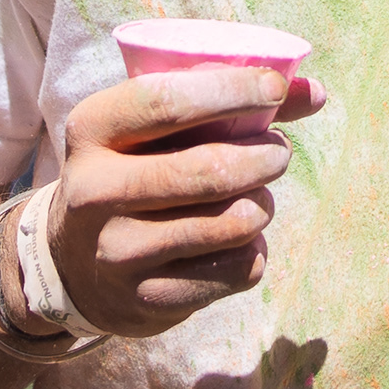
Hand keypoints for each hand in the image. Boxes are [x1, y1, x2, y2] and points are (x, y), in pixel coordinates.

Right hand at [41, 65, 329, 336]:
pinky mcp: (145, 301)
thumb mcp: (154, 129)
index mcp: (90, 129)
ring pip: (232, 224)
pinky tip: (239, 240)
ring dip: (263, 205)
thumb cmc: (134, 170)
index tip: (275, 87)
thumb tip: (314, 93)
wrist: (74, 264)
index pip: (167, 101)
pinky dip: (254, 250)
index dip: (232, 90)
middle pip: (209, 170)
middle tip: (279, 152)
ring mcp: (118, 252)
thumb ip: (228, 103)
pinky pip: (236, 270)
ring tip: (257, 197)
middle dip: (264, 156)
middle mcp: (94, 191)